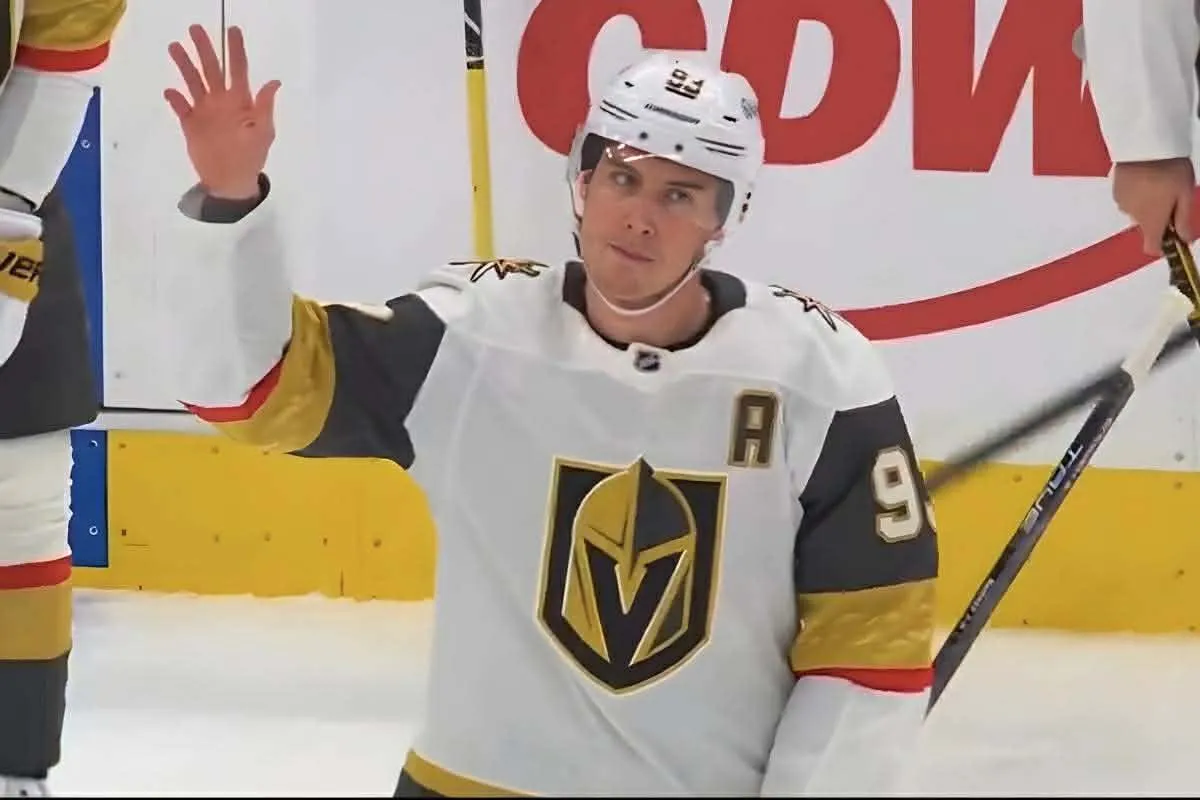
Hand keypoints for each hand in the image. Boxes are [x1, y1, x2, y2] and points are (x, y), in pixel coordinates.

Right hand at [165, 24, 280, 199]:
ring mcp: (204, 111)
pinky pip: (180, 107)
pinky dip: (175, 99)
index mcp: (240, 101)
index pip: (238, 69)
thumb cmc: (251, 156)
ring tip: (175, 47)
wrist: (231, 181)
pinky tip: (170, 92)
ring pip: (193, 82)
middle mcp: (221, 101)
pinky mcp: (190, 124)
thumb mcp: (263, 132)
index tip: (233, 30)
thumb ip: (264, 107)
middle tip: (195, 28)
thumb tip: (274, 82)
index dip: (236, 50)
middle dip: (204, 49)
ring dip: (184, 65)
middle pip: (211, 69)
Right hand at [1111, 157, 1195, 255]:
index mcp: (1151, 221)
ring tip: (1158, 182)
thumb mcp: (1185, 194)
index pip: (1152, 248)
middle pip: (1146, 226)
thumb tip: (1185, 240)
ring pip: (1137, 211)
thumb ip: (1184, 220)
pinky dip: (1137, 193)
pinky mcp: (1115, 189)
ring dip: (1147, 203)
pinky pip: (1129, 198)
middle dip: (1158, 217)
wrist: (1144, 143)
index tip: (1174, 238)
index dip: (1163, 247)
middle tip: (1172, 197)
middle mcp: (1133, 216)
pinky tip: (1146, 177)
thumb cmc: (1169, 169)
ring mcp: (1121, 202)